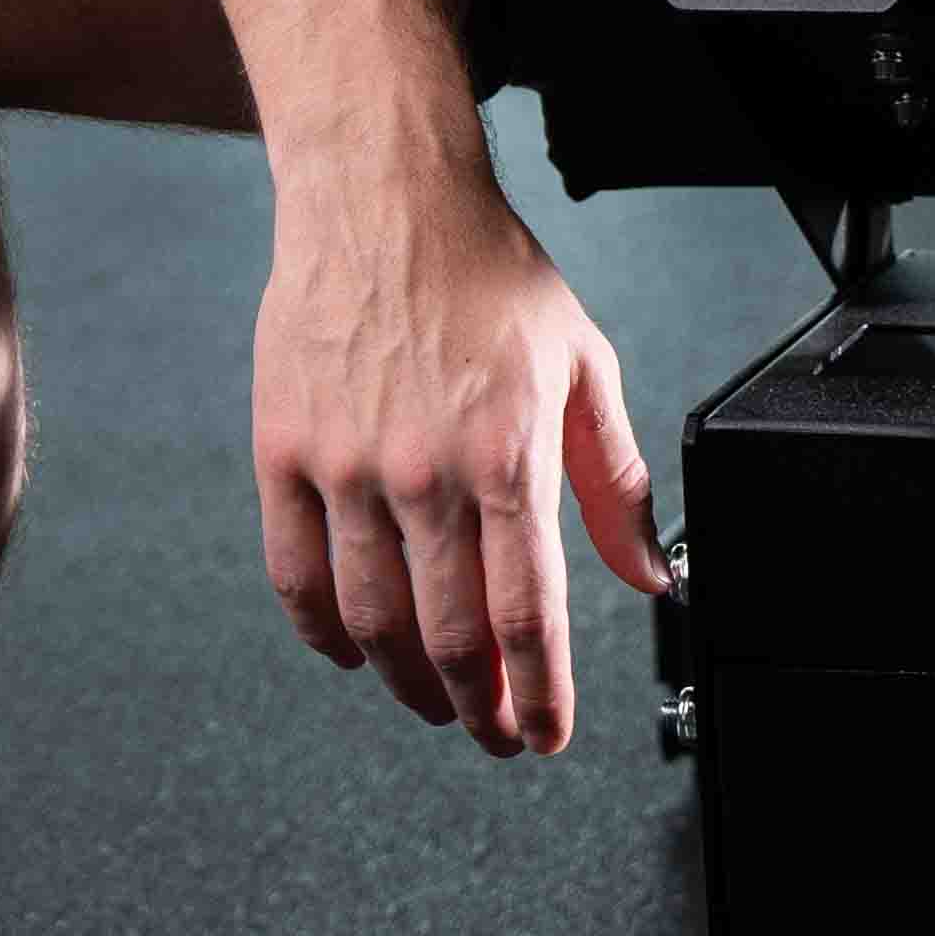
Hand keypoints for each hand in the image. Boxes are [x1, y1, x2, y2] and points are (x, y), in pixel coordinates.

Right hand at [253, 147, 671, 754]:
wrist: (384, 200)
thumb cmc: (487, 273)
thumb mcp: (584, 367)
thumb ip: (617, 482)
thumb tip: (651, 571)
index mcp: (507, 453)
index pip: (526, 614)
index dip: (538, 694)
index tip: (543, 735)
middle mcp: (425, 471)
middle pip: (448, 636)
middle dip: (477, 706)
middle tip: (492, 733)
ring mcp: (345, 466)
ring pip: (372, 619)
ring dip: (406, 683)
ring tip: (435, 702)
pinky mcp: (283, 452)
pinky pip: (295, 574)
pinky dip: (323, 632)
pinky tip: (350, 652)